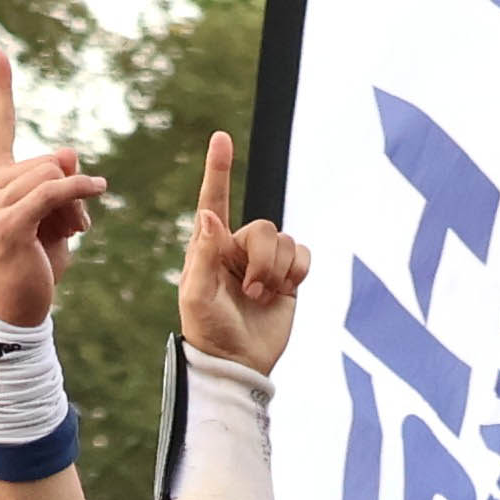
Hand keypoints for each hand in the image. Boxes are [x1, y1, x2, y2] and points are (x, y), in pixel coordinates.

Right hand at [0, 49, 104, 325]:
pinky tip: (97, 190)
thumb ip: (59, 181)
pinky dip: (79, 191)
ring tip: (75, 232)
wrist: (14, 310)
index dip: (1, 88)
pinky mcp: (7, 223)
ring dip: (77, 202)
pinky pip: (53, 191)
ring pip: (53, 175)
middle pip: (48, 158)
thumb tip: (71, 153)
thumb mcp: (52, 216)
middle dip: (72, 186)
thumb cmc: (32, 263)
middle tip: (76, 224)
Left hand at [175, 136, 309, 373]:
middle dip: (262, 260)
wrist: (238, 362)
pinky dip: (297, 271)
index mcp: (209, 246)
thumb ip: (202, 253)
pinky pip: (302, 253)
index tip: (221, 137)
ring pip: (284, 240)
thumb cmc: (208, 329)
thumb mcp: (196, 294)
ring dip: (277, 271)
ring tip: (261, 296)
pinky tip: (284, 291)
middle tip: (250, 290)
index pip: (214, 200)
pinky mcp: (287, 275)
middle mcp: (237, 248)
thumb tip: (209, 214)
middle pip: (262, 227)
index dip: (218, 169)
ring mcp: (263, 261)